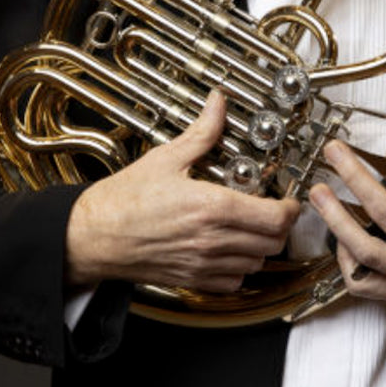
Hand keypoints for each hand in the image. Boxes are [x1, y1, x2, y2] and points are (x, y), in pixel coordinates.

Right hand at [65, 91, 298, 291]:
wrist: (95, 235)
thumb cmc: (126, 199)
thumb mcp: (167, 157)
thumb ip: (202, 132)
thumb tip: (218, 104)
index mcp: (211, 207)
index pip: (274, 217)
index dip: (290, 208)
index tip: (288, 199)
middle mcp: (212, 240)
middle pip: (272, 242)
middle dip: (280, 225)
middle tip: (274, 208)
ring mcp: (204, 264)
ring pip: (257, 263)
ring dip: (261, 245)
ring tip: (252, 225)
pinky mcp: (193, 280)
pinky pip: (234, 282)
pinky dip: (241, 267)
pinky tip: (231, 248)